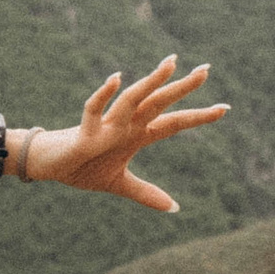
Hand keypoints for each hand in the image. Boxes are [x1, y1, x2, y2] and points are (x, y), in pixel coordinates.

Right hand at [21, 55, 227, 212]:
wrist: (49, 166)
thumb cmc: (82, 167)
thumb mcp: (119, 183)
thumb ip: (146, 193)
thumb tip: (175, 208)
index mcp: (137, 135)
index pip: (174, 123)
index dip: (199, 117)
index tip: (225, 108)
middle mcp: (126, 125)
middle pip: (159, 102)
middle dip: (183, 87)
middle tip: (206, 69)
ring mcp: (107, 126)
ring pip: (133, 100)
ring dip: (151, 83)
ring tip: (171, 65)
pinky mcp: (85, 132)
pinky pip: (94, 110)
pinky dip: (104, 95)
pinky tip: (116, 78)